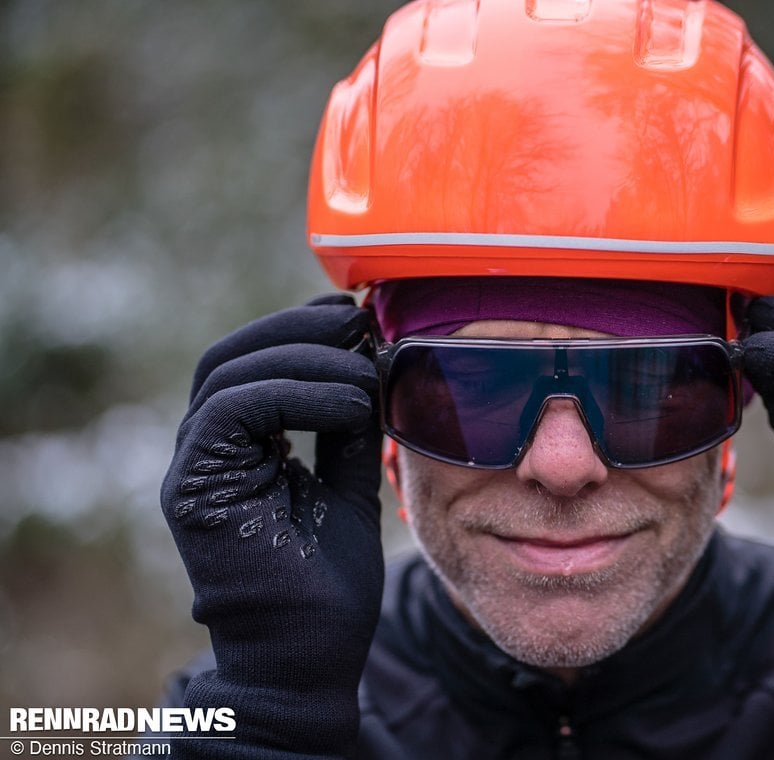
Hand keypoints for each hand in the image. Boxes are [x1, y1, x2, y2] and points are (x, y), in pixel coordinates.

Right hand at [161, 294, 383, 757]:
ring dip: (305, 358)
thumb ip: (349, 430)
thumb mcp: (350, 485)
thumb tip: (371, 367)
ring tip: (363, 369)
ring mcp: (194, 470)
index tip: (359, 322)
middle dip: (298, 329)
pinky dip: (294, 393)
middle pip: (229, 357)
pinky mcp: (196, 489)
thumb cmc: (329, 581)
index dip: (299, 331)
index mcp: (236, 449)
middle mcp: (205, 453)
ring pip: (228, 375)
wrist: (310, 656)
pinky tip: (349, 403)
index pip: (249, 364)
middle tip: (357, 323)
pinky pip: (232, 410)